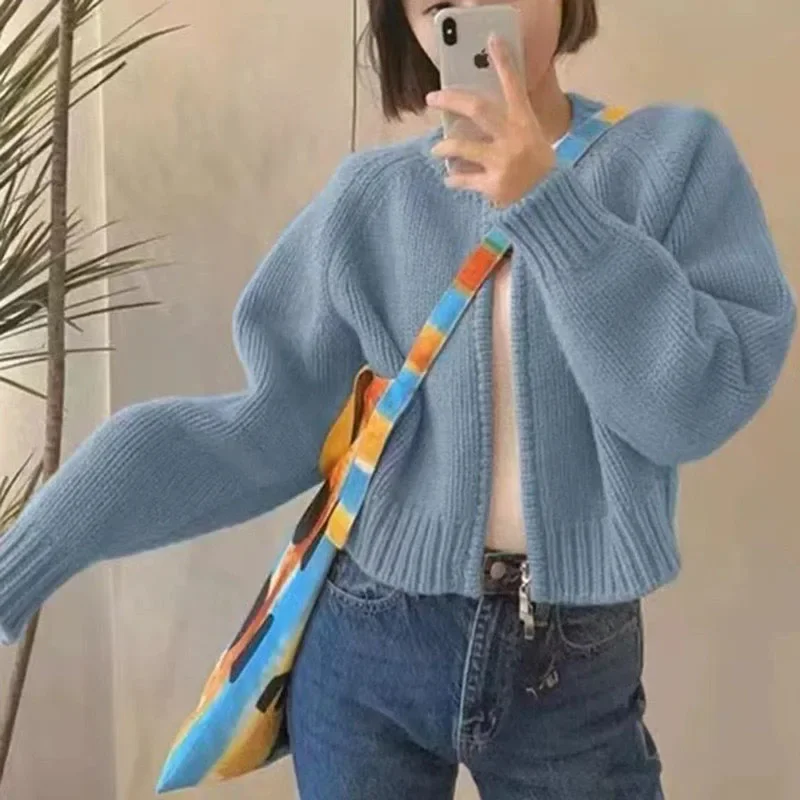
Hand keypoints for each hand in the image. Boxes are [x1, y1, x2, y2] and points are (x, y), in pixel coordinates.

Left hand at [427, 34, 555, 207]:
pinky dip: (454, 179)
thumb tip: (477, 115)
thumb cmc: (538, 170)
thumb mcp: (532, 140)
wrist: (549, 204)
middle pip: (478, 108)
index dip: (504, 62)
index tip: (492, 40)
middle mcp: (513, 138)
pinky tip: (449, 179)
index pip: (514, 86)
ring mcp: (502, 162)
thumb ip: (511, 126)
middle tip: (433, 98)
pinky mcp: (493, 185)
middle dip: (451, 99)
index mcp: (525, 123)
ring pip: (462, 147)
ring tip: (437, 150)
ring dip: (445, 147)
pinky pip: (463, 180)